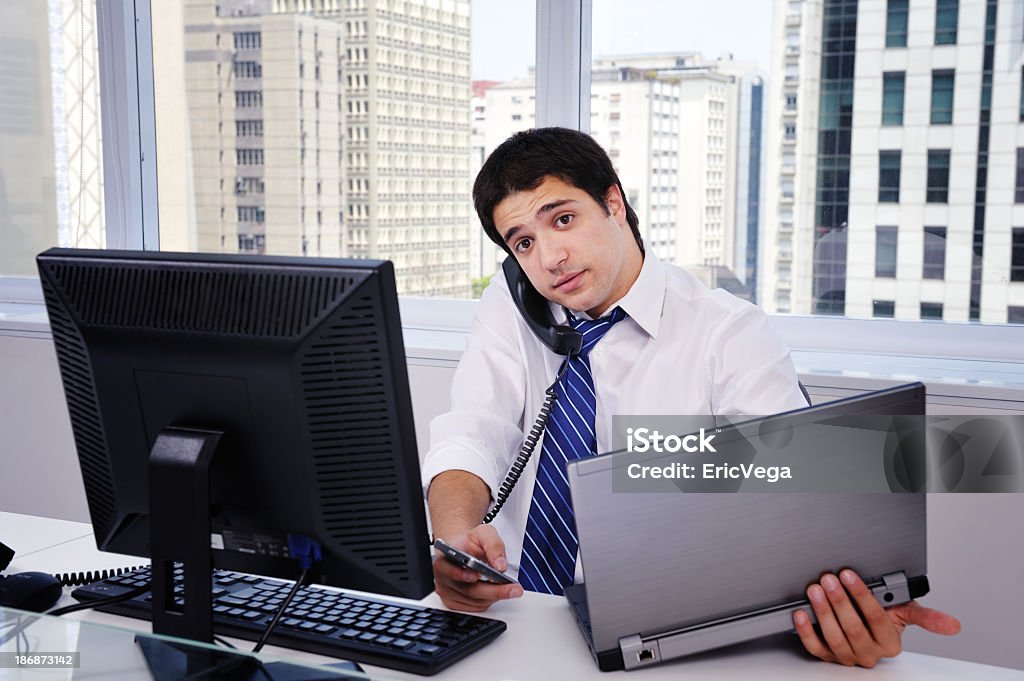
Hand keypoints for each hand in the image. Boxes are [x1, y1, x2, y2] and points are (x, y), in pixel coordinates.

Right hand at [432, 524, 523, 611]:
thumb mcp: (483, 533)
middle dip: (494, 590)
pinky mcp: (454, 603)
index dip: (464, 575)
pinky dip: (489, 600)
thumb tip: (500, 565)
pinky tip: (496, 590)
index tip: (478, 575)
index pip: (450, 571)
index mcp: (444, 559)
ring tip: (509, 588)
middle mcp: (443, 578)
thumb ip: (493, 545)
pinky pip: (475, 607)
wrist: (462, 549)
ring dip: (494, 596)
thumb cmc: (469, 542)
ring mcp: (448, 593)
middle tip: (513, 589)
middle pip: (469, 590)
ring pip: (475, 601)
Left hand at [793, 569, 960, 667]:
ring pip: (834, 638)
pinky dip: (806, 631)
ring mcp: (848, 656)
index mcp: (889, 642)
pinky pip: (816, 647)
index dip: (861, 596)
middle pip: (853, 629)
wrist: (866, 626)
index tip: (849, 575)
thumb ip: (927, 617)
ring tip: (815, 590)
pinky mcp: (828, 656)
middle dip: (839, 602)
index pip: (876, 618)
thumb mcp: (905, 611)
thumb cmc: (885, 614)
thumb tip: (953, 625)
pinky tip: (800, 613)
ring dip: (822, 613)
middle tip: (828, 579)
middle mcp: (869, 652)